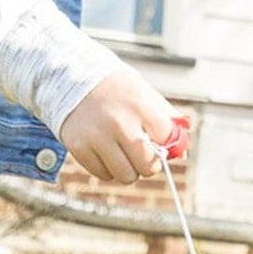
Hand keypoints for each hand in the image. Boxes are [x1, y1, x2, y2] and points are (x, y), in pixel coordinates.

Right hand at [59, 64, 178, 184]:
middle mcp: (118, 122)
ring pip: (125, 176)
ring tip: (122, 153)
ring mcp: (97, 135)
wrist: (71, 77)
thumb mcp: (145, 95)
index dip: (166, 146)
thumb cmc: (116, 91)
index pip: (166, 141)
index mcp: (140, 105)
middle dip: (147, 164)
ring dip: (127, 170)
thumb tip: (181, 153)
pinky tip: (104, 151)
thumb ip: (167, 122)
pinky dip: (107, 168)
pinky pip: (103, 175)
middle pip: (147, 166)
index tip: (158, 142)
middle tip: (140, 154)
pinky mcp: (78, 146)